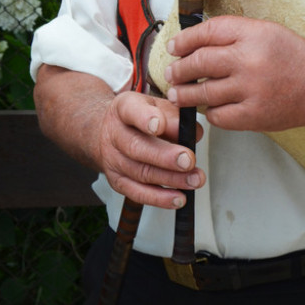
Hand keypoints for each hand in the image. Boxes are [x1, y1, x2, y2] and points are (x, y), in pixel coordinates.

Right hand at [97, 90, 205, 209]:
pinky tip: (178, 198)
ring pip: (141, 172)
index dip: (145, 118)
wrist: (109, 132)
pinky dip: (159, 198)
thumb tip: (194, 134)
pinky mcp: (117, 181)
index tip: (159, 125)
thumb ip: (176, 117)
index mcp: (124, 108)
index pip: (131, 111)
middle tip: (188, 160)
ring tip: (194, 180)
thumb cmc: (141, 117)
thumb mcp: (157, 107)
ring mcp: (113, 159)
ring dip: (170, 179)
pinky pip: (137, 193)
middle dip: (165, 156)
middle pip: (137, 147)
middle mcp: (114, 134)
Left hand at [164, 16, 304, 131]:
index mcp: (252, 34)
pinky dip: (210, 112)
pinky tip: (209, 107)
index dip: (184, 40)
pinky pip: (218, 115)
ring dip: (185, 93)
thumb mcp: (264, 32)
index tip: (174, 47)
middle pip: (199, 62)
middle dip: (178, 69)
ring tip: (177, 93)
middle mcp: (250, 60)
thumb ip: (231, 34)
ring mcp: (251, 90)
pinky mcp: (253, 116)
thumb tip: (191, 42)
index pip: (206, 32)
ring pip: (203, 92)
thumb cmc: (291, 57)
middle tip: (171, 73)